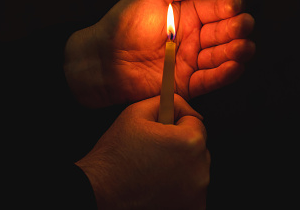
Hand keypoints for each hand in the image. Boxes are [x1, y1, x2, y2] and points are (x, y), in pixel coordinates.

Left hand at [64, 0, 254, 106]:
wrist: (103, 59)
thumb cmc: (124, 22)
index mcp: (190, 12)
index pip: (221, 8)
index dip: (232, 7)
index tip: (233, 8)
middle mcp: (195, 36)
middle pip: (228, 31)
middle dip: (239, 28)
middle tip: (241, 27)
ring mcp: (192, 60)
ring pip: (225, 55)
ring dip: (239, 51)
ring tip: (243, 47)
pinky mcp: (187, 83)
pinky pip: (212, 79)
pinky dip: (226, 73)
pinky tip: (235, 65)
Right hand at [75, 95, 209, 209]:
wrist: (100, 191)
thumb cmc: (116, 154)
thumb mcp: (136, 112)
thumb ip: (167, 101)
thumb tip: (185, 106)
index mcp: (190, 142)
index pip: (196, 123)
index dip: (176, 124)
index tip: (162, 133)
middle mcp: (199, 169)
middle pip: (198, 148)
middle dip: (181, 147)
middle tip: (154, 152)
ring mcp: (197, 194)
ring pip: (195, 170)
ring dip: (181, 167)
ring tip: (153, 170)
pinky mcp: (191, 209)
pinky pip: (192, 192)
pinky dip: (179, 189)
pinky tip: (158, 186)